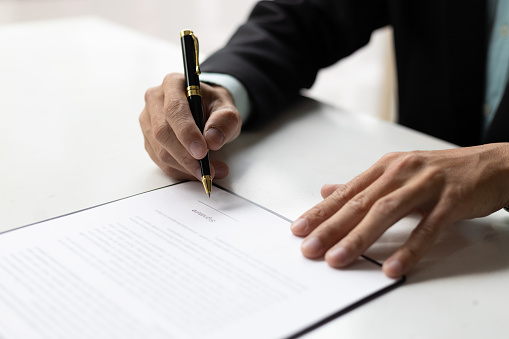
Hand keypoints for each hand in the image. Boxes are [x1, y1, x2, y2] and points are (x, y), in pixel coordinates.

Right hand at [139, 73, 241, 179]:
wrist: (206, 110)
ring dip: (185, 167)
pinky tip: (197, 173)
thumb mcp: (228, 110)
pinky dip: (181, 171)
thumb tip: (212, 140)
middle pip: (163, 133)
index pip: (174, 110)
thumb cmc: (214, 108)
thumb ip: (224, 121)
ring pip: (160, 151)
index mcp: (173, 83)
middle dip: (186, 156)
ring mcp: (148, 121)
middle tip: (208, 170)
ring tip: (210, 172)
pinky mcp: (149, 140)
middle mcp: (155, 100)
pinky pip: (161, 162)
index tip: (202, 152)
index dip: (187, 133)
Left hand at [290, 143, 508, 277]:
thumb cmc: (440, 172)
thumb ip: (362, 186)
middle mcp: (400, 173)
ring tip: (338, 259)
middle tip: (309, 248)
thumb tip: (326, 191)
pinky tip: (391, 267)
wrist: (491, 164)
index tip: (299, 229)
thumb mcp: (397, 174)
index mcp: (385, 168)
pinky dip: (408, 249)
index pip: (346, 193)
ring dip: (359, 238)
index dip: (320, 212)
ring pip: (386, 213)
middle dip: (331, 227)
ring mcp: (425, 185)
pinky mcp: (450, 200)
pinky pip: (426, 228)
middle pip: (360, 203)